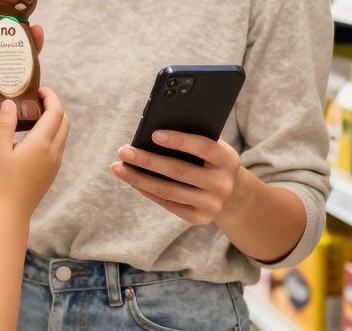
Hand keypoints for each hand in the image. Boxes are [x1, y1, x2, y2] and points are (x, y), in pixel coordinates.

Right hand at [0, 88, 68, 217]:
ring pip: (63, 134)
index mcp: (41, 143)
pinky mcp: (52, 172)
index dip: (50, 97)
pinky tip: (33, 136)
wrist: (9, 213)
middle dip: (54, 106)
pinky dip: (52, 134)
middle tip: (36, 100)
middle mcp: (53, 152)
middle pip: (64, 121)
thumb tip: (10, 102)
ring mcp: (55, 163)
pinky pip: (58, 146)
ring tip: (34, 115)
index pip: (56, 112)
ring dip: (54, 120)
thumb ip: (5, 123)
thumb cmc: (0, 181)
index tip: (38, 90)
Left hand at [110, 130, 242, 224]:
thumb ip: (192, 140)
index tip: (153, 134)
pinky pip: (167, 203)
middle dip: (148, 161)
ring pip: (168, 190)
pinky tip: (131, 180)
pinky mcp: (198, 218)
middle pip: (179, 171)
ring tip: (118, 167)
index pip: (203, 147)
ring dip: (139, 178)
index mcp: (228, 160)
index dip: (179, 141)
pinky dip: (146, 190)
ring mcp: (211, 204)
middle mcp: (222, 184)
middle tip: (124, 151)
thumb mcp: (212, 149)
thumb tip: (150, 136)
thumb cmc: (212, 161)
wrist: (233, 195)